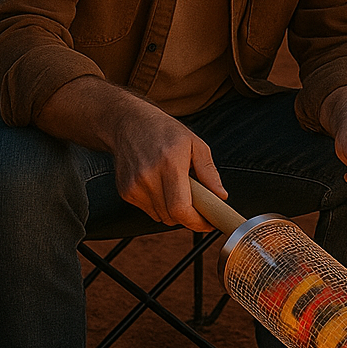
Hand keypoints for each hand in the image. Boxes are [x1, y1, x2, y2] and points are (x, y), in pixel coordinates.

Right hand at [111, 101, 228, 231]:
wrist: (129, 123)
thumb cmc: (165, 131)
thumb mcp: (195, 144)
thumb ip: (209, 172)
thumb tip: (221, 196)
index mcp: (170, 163)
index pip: (181, 208)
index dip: (197, 222)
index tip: (209, 224)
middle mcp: (149, 176)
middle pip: (172, 216)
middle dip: (189, 217)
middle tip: (200, 207)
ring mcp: (134, 186)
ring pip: (161, 216)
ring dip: (174, 212)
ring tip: (179, 190)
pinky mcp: (125, 192)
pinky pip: (149, 211)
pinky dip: (160, 206)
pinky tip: (162, 186)